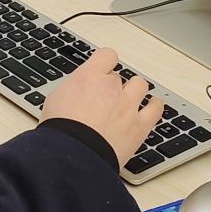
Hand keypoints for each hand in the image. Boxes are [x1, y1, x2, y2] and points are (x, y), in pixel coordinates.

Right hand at [41, 48, 163, 169]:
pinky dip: (154, 106)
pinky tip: (152, 106)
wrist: (73, 156)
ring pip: (140, 85)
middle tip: (105, 97)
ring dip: (135, 90)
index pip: (106, 55)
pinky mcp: (139, 126)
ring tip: (130, 97)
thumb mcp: (54, 100)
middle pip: (119, 77)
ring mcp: (128, 106)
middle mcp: (111, 88)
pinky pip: (155, 109)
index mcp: (89, 77)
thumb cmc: (60, 132)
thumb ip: (72, 89)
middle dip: (113, 85)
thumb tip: (75, 90)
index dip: (105, 62)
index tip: (103, 68)